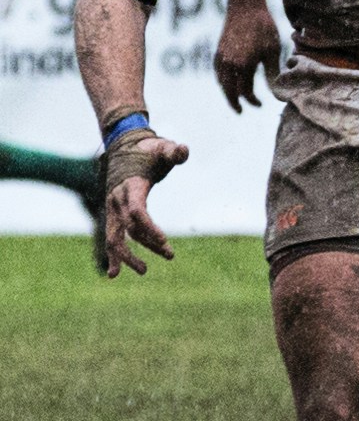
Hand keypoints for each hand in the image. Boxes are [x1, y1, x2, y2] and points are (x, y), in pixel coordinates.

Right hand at [96, 129, 186, 279]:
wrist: (124, 148)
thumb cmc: (148, 151)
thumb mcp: (163, 148)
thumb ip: (173, 151)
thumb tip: (183, 150)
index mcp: (130, 186)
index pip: (137, 211)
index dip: (149, 227)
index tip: (164, 241)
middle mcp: (117, 199)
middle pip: (125, 229)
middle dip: (143, 246)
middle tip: (169, 256)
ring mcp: (112, 208)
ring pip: (115, 237)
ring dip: (127, 256)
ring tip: (144, 271)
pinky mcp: (113, 213)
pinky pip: (112, 236)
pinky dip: (113, 254)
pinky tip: (115, 272)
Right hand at [214, 0, 281, 111]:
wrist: (245, 7)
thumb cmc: (264, 28)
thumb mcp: (273, 51)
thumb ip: (272, 74)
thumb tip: (277, 93)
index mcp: (243, 66)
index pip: (245, 91)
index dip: (253, 101)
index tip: (261, 105)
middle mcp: (228, 64)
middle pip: (229, 91)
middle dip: (235, 102)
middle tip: (241, 111)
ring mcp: (221, 58)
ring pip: (221, 82)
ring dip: (228, 92)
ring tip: (236, 99)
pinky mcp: (218, 51)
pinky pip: (218, 72)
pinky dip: (223, 81)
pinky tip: (230, 83)